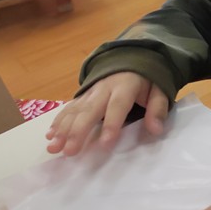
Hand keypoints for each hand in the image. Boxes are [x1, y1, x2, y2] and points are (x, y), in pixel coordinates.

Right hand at [45, 72, 168, 155]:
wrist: (131, 57)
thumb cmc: (146, 80)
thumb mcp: (159, 89)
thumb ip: (157, 109)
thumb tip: (156, 129)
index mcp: (125, 86)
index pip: (117, 105)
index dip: (112, 124)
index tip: (105, 144)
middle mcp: (104, 88)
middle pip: (89, 109)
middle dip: (78, 131)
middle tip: (69, 151)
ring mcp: (91, 91)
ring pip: (75, 109)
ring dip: (63, 128)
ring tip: (54, 147)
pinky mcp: (83, 95)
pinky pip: (69, 108)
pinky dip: (58, 121)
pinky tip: (50, 135)